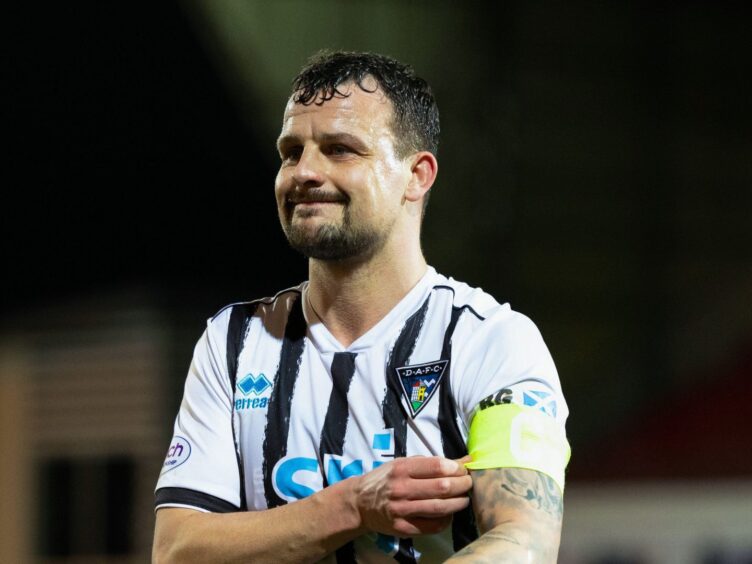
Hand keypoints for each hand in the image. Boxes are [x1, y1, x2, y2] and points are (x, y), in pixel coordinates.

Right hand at [352, 456, 471, 536]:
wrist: (359, 503)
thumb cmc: (385, 479)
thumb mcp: (402, 464)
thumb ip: (430, 463)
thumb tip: (463, 460)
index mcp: (402, 469)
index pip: (437, 466)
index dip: (457, 467)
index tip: (464, 468)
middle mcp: (401, 489)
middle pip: (442, 487)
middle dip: (462, 484)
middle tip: (469, 483)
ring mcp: (402, 510)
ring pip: (440, 507)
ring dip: (459, 502)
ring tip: (464, 498)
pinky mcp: (403, 528)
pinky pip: (432, 526)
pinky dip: (446, 520)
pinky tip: (449, 513)